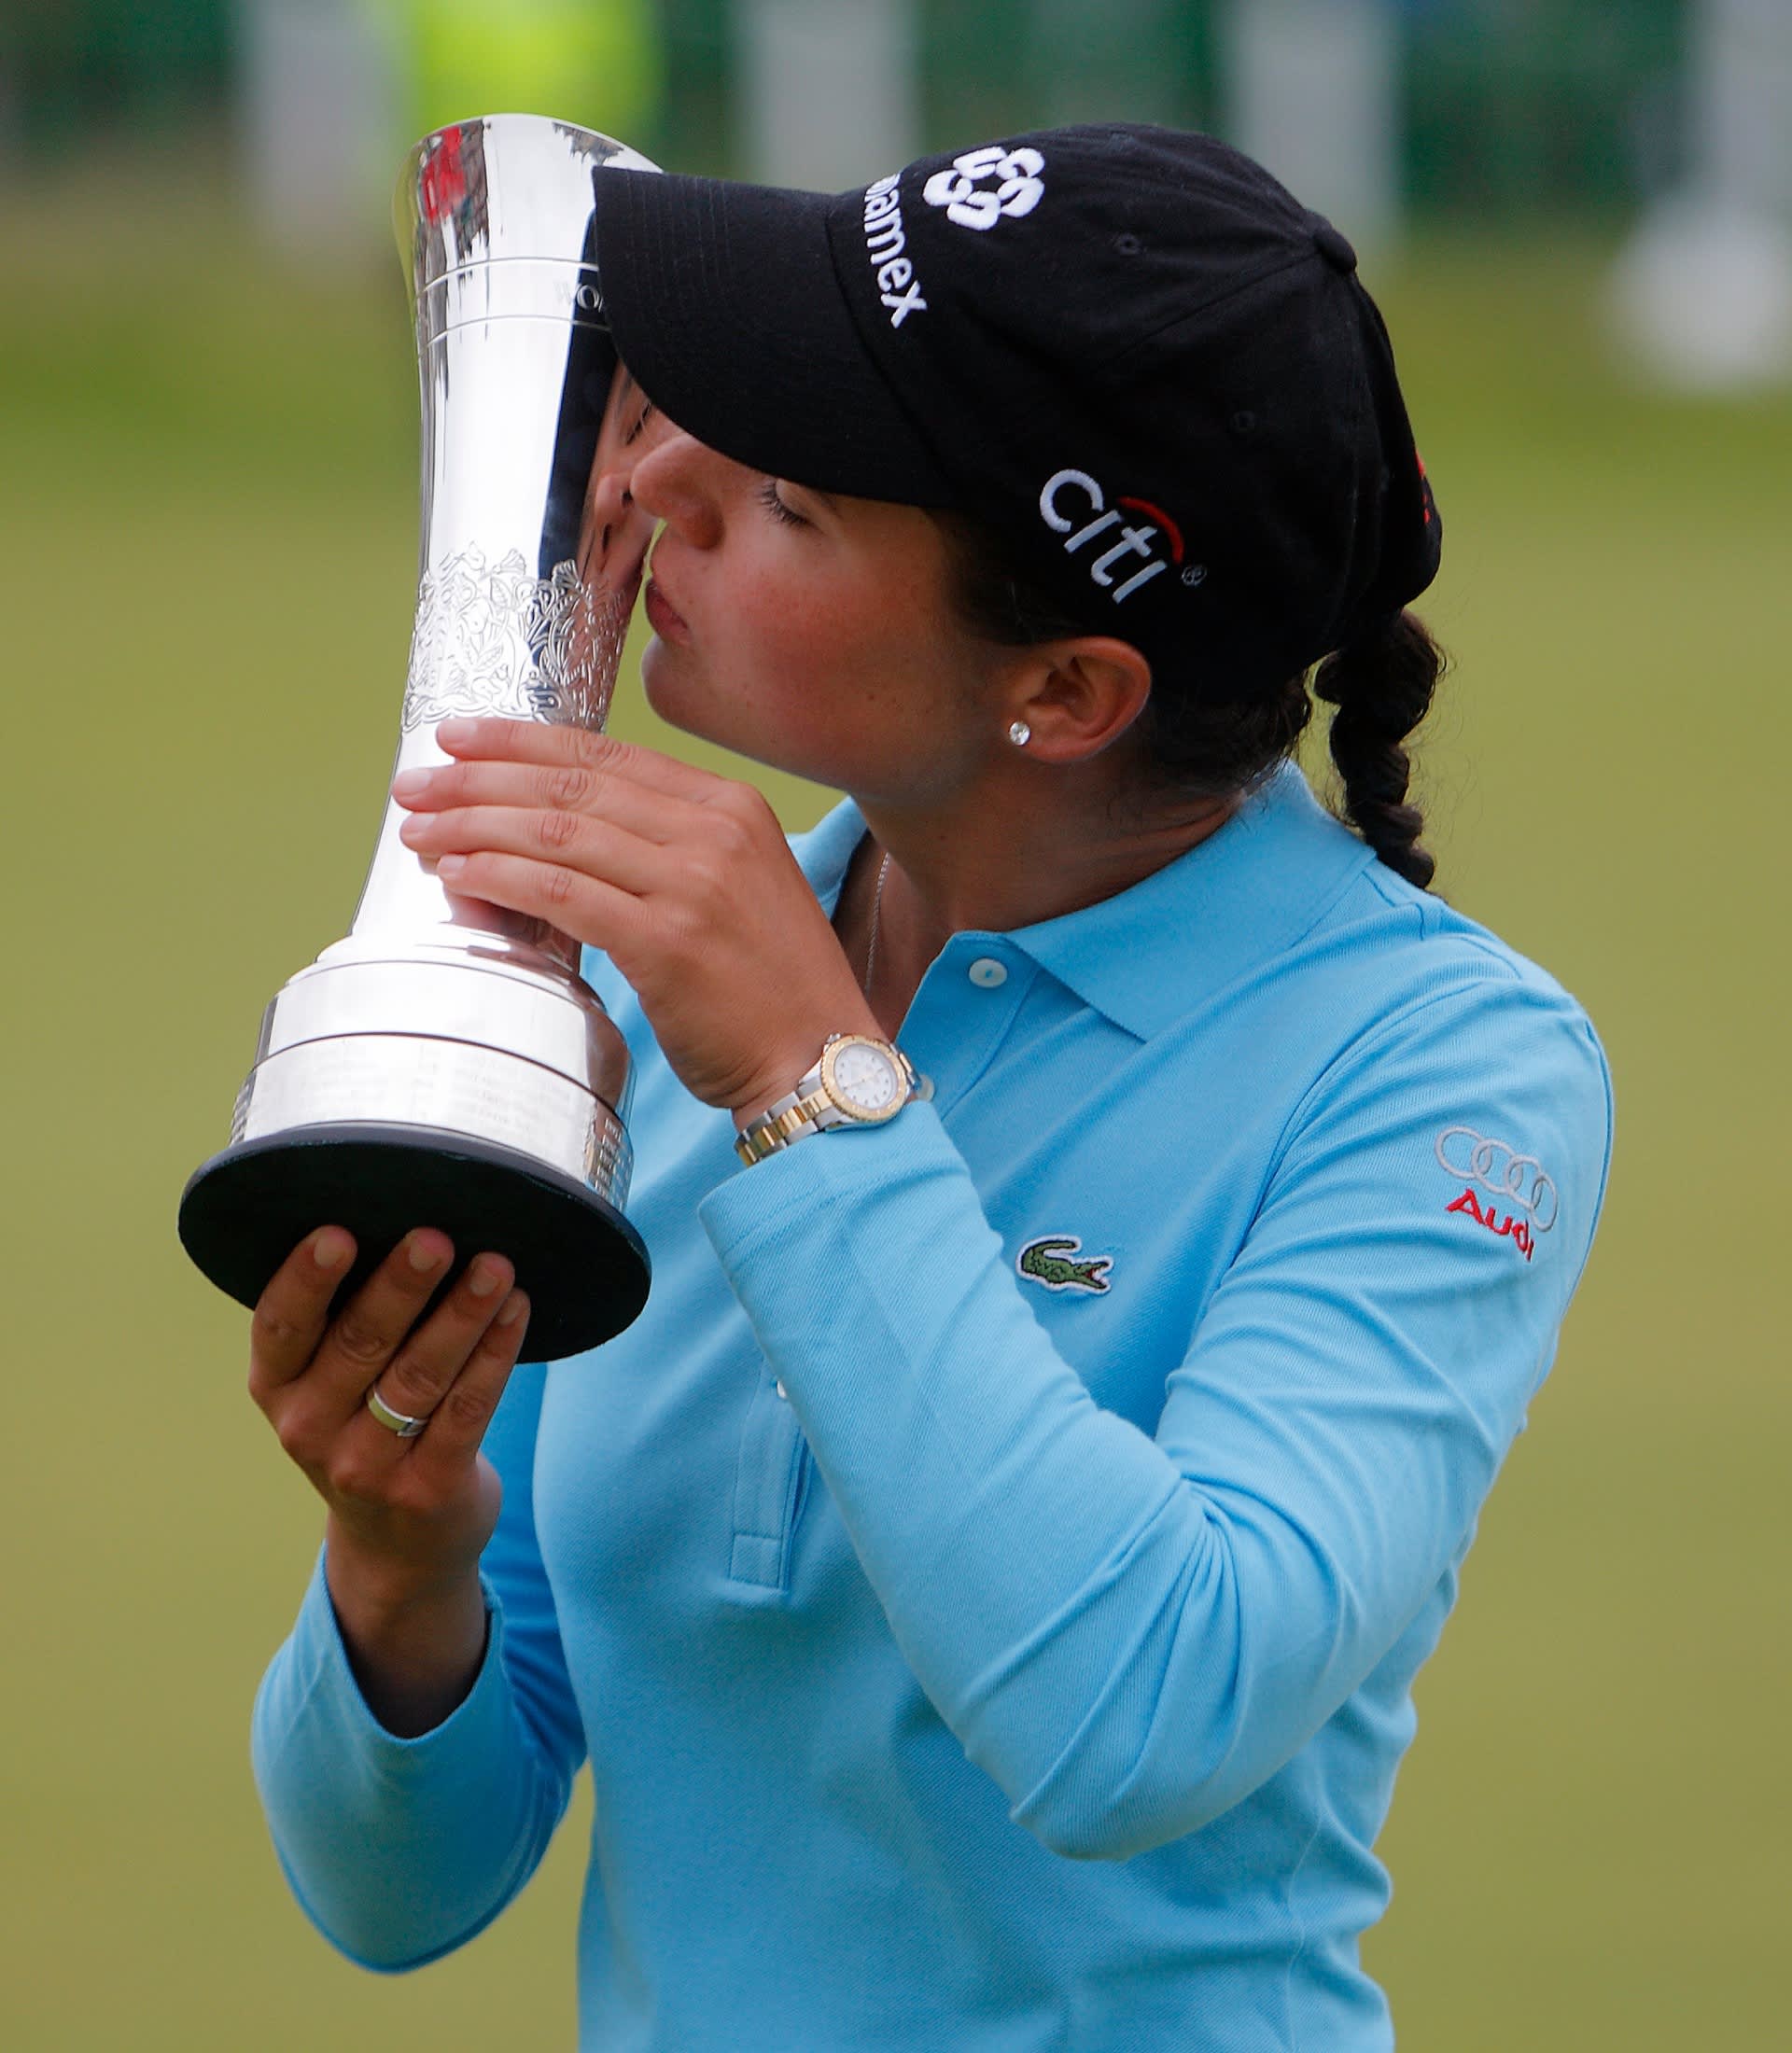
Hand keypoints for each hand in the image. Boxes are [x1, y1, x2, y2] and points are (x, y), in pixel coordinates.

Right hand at [248, 1225, 528, 1617]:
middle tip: (435, 1237)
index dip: (304, 1280)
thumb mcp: (326, 1385)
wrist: (398, 1545)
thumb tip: (398, 1211)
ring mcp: (367, 1466)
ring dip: (462, 1315)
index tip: (336, 1232)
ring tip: (496, 1265)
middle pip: (359, 1345)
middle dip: (401, 1287)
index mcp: (277, 1388)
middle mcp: (309, 1429)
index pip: (280, 1328)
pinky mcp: (428, 1488)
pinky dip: (495, 1355)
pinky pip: (467, 1411)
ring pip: (420, 1376)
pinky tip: (518, 1310)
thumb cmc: (364, 1426)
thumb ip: (341, 1319)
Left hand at [392, 718, 880, 1113]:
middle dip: (477, 781)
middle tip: (414, 786)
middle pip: (569, 787)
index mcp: (729, 807)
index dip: (519, 742)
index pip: (604, 756)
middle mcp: (713, 832)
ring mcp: (693, 884)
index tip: (458, 738)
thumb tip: (556, 840)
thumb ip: (664, 852)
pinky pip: (563, 894)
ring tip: (419, 833)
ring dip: (474, 828)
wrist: (821, 1059)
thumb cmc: (770, 988)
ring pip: (556, 835)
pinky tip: (460, 877)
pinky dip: (501, 879)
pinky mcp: (669, 942)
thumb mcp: (735, 888)